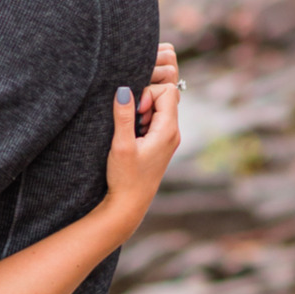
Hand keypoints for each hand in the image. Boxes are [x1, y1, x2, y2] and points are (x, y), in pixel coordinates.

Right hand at [104, 77, 179, 235]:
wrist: (129, 204)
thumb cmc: (125, 178)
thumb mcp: (121, 145)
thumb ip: (123, 116)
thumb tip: (123, 89)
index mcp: (168, 131)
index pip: (167, 90)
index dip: (148, 93)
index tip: (136, 112)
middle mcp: (173, 133)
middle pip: (165, 96)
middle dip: (146, 100)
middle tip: (133, 121)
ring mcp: (169, 139)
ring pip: (160, 108)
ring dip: (143, 112)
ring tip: (132, 131)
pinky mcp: (161, 144)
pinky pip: (156, 120)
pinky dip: (143, 121)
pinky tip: (134, 137)